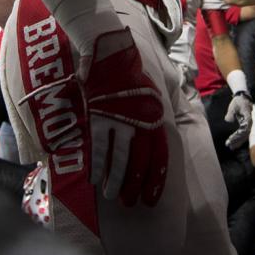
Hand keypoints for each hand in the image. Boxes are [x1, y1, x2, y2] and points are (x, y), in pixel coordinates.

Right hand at [81, 29, 168, 206]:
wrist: (110, 51)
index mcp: (154, 116)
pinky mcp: (100, 117)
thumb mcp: (149, 93)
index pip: (159, 154)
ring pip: (119, 158)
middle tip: (131, 203)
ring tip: (112, 196)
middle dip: (135, 184)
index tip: (152, 197)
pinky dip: (97, 165)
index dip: (156, 177)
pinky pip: (99, 147)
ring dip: (116, 180)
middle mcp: (140, 121)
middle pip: (139, 161)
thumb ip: (148, 116)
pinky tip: (94, 180)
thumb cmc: (128, 72)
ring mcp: (119, 120)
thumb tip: (151, 135)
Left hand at [224, 91, 253, 149]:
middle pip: (244, 134)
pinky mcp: (246, 125)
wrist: (242, 98)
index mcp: (248, 118)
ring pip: (244, 135)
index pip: (244, 129)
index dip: (238, 135)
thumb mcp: (234, 105)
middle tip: (229, 145)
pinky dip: (238, 139)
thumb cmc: (238, 101)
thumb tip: (228, 120)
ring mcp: (248, 124)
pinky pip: (243, 133)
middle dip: (237, 140)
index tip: (231, 139)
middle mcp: (250, 122)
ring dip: (238, 141)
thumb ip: (231, 113)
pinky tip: (234, 144)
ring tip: (231, 147)